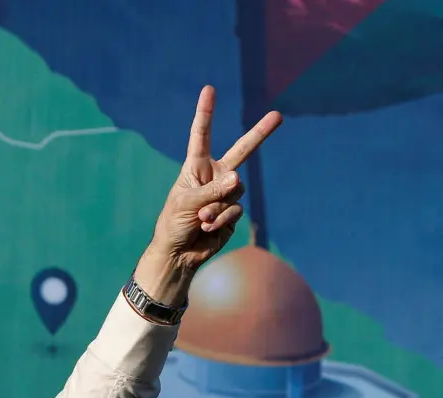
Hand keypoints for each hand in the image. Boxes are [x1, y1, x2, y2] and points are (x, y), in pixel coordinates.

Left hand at [148, 86, 281, 271]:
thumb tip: (237, 179)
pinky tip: (207, 227)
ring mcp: (226, 193)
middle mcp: (214, 175)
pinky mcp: (233, 211)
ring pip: (236, 190)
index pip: (201, 136)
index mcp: (196, 167)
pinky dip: (221, 219)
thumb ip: (211, 191)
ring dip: (217, 206)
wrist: (179, 253)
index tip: (208, 89)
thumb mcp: (186, 204)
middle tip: (278, 116)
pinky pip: (235, 209)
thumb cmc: (173, 224)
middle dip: (260, 134)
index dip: (206, 113)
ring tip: (200, 219)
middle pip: (242, 151)